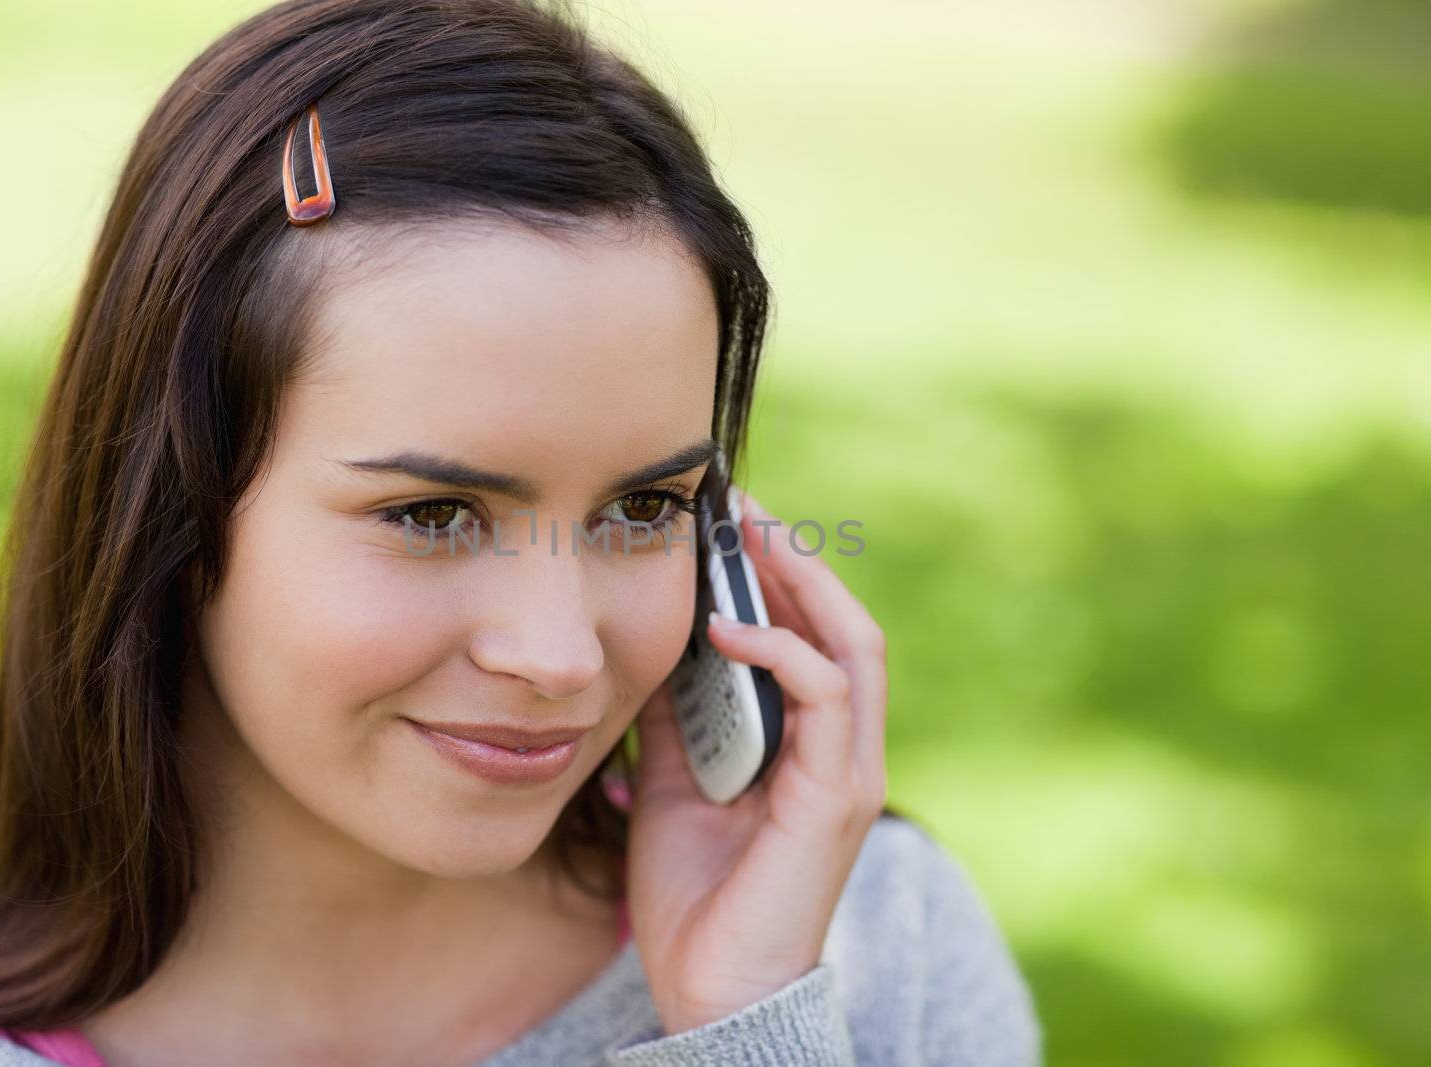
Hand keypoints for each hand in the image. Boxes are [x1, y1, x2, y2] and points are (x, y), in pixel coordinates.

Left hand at [624, 487, 889, 1034]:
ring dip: (799, 579)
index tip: (720, 517)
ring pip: (850, 643)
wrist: (710, 990)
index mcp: (805, 739)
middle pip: (839, 619)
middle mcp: (840, 746)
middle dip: (789, 553)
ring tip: (745, 529)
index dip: (773, 568)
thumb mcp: (672, 779)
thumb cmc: (694, 893)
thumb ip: (675, 714)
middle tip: (736, 497)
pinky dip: (782, 650)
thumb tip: (650, 644)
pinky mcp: (836, 797)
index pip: (809, 629)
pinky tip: (728, 625)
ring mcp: (846, 770)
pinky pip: (826, 696)